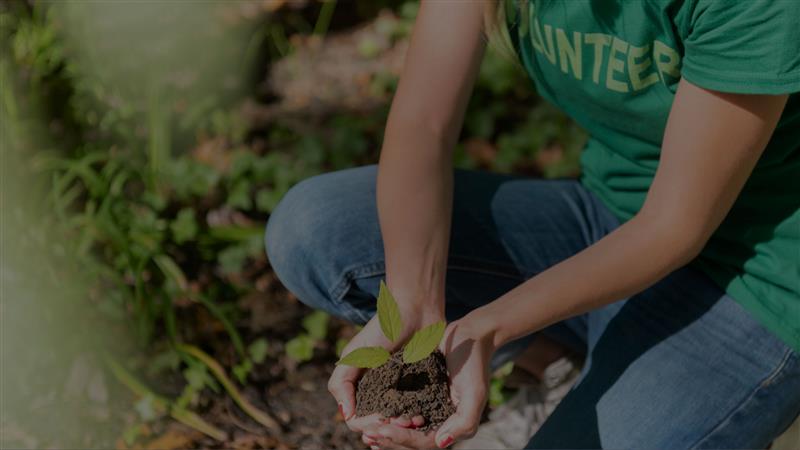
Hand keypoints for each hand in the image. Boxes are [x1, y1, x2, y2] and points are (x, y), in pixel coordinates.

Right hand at [328, 304, 442, 432]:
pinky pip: (420, 412)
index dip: (368, 425)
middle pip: (380, 427)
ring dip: (404, 428)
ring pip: (399, 425)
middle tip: (402, 421)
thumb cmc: (382, 330)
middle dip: (388, 429)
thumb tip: (346, 415)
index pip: (359, 421)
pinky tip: (423, 416)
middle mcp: (380, 396)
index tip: (382, 419)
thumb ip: (341, 383)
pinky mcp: (424, 390)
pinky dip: (419, 419)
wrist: (415, 311)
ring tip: (415, 420)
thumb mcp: (355, 355)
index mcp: (361, 390)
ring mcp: (402, 395)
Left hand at [361, 316, 494, 448]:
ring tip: (365, 430)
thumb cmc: (474, 363)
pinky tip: (371, 413)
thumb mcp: (475, 393)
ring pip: (403, 429)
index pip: (424, 442)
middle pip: (411, 441)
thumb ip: (464, 421)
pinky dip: (386, 414)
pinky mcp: (418, 395)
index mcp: (452, 425)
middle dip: (388, 440)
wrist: (469, 336)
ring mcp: (427, 408)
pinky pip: (400, 410)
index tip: (380, 430)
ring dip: (385, 431)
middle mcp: (439, 420)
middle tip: (366, 434)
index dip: (401, 439)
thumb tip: (441, 442)